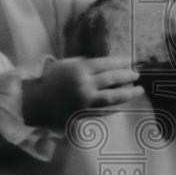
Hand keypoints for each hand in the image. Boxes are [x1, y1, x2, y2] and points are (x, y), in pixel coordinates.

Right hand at [22, 56, 142, 128]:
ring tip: (138, 91)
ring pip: (112, 97)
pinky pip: (104, 111)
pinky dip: (115, 107)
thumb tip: (103, 64)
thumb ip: (83, 63)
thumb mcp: (65, 65)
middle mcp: (86, 85)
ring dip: (127, 93)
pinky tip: (122, 104)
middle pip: (112, 79)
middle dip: (126, 76)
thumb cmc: (49, 79)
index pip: (106, 64)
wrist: (37, 101)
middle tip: (136, 75)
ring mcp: (86, 102)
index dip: (120, 62)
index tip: (131, 60)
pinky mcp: (85, 114)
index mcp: (80, 70)